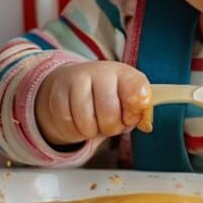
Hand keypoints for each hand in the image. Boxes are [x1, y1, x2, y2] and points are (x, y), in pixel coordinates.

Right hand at [35, 61, 151, 145]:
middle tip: (109, 124)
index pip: (137, 91)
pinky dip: (74, 131)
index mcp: (124, 73)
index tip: (130, 117)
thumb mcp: (127, 99)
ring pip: (86, 122)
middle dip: (111, 127)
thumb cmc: (108, 96)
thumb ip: (139, 111)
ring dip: (91, 131)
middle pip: (109, 113)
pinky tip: (78, 122)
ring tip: (93, 123)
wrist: (73, 82)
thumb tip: (145, 125)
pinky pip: (67, 123)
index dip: (134, 112)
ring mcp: (77, 80)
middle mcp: (101, 71)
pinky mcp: (57, 92)